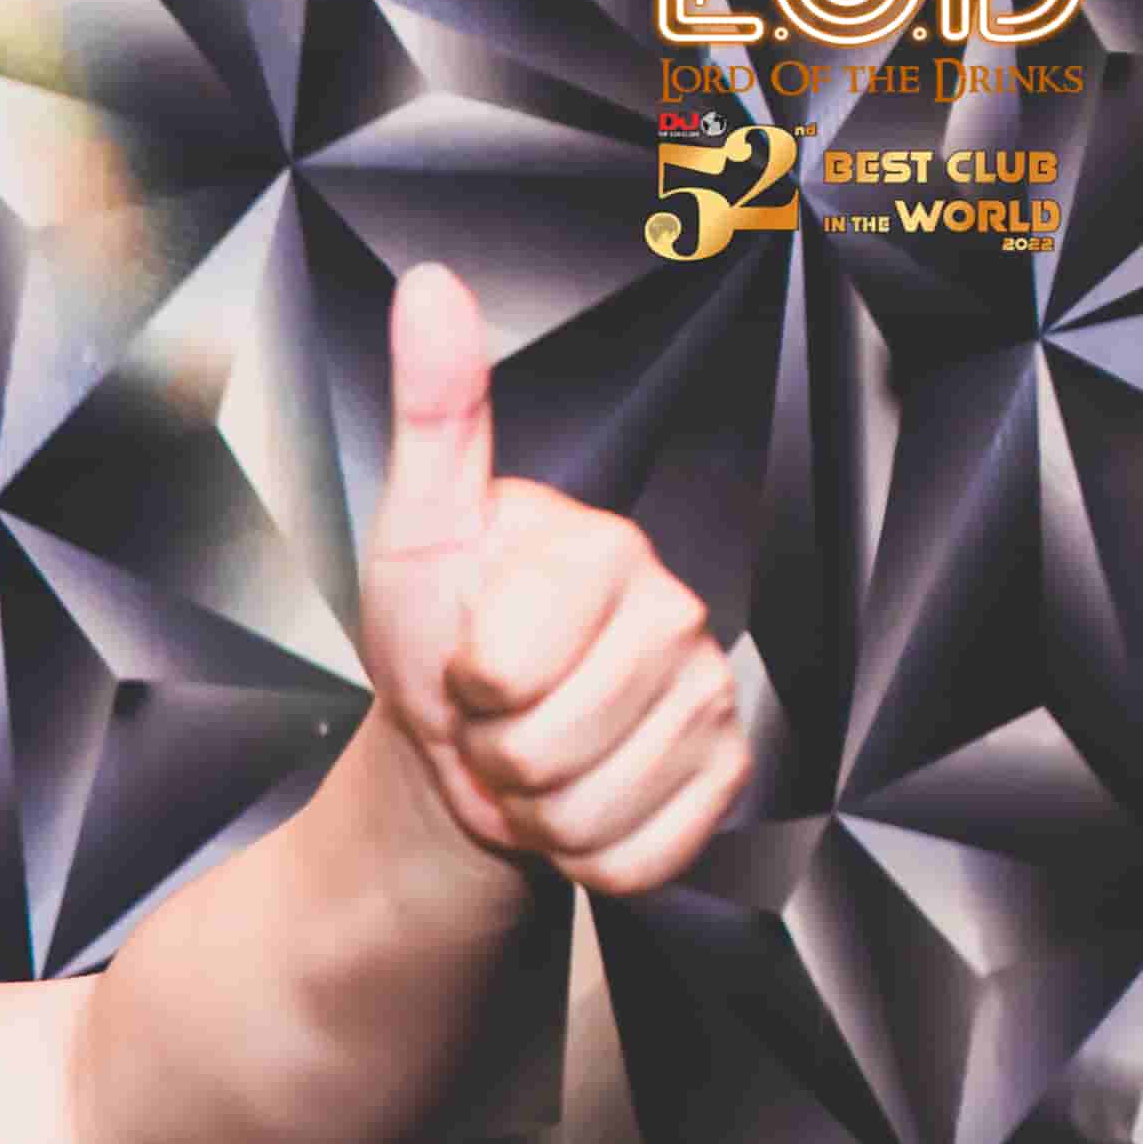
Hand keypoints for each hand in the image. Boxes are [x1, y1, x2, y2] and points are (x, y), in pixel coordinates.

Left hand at [355, 261, 750, 897]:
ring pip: (586, 809)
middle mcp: (677, 614)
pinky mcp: (725, 778)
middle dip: (491, 751)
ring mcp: (710, 697)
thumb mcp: (417, 531)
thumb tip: (433, 287)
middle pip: (545, 745)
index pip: (504, 667)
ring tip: (526, 752)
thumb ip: (434, 416)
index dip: (460, 685)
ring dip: (531, 806)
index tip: (464, 659)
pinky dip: (585, 851)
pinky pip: (638, 856)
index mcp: (603, 551)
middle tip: (492, 716)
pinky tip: (577, 796)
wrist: (465, 745)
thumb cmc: (440, 637)